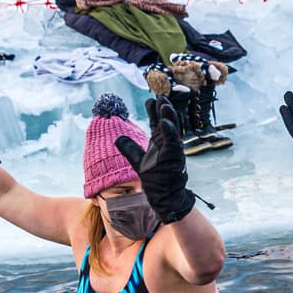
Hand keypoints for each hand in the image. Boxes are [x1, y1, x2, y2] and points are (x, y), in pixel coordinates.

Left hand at [115, 97, 195, 222]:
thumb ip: (129, 148)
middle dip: (163, 108)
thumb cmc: (156, 179)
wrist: (166, 197)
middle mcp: (168, 144)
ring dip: (168, 115)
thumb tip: (117, 137)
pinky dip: (169, 131)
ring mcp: (173, 150)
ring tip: (163, 102)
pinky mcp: (175, 158)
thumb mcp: (137, 161)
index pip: (157, 123)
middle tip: (160, 94)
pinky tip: (164, 121)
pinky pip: (173, 142)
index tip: (151, 99)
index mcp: (160, 143)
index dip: (155, 111)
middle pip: (166, 121)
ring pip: (172, 129)